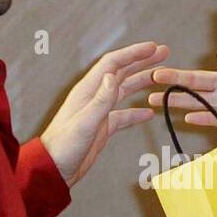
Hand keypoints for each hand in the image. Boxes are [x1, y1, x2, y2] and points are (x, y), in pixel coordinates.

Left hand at [41, 41, 168, 186]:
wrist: (53, 169)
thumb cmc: (63, 147)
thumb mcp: (84, 123)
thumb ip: (100, 100)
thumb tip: (114, 75)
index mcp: (88, 91)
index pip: (113, 64)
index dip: (134, 53)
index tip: (153, 47)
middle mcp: (94, 97)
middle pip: (121, 72)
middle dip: (142, 61)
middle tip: (163, 53)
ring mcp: (98, 112)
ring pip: (124, 91)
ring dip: (142, 82)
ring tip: (160, 77)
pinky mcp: (102, 127)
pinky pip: (123, 115)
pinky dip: (136, 112)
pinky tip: (150, 113)